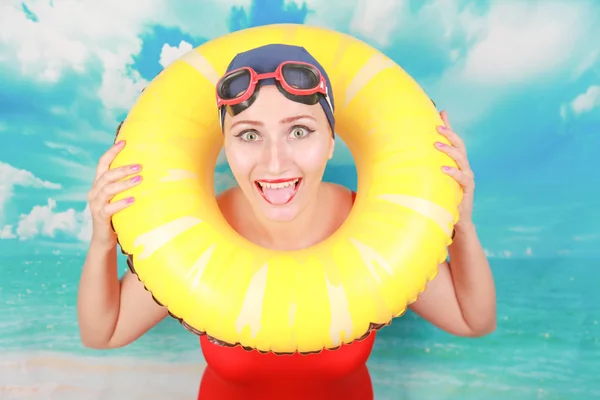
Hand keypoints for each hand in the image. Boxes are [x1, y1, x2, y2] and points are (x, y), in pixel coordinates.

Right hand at [87, 140, 142, 246]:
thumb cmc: (116, 214)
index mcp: (98, 184)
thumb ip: (125, 185)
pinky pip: (110, 208)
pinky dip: (121, 203)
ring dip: (124, 183)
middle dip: (123, 169)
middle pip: (106, 175)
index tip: (124, 142)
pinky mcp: (100, 217)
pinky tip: (133, 200)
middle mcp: (94, 192)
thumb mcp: (118, 197)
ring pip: (107, 190)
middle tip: (140, 166)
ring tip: (140, 179)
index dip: (112, 152)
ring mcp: (96, 205)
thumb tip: (147, 171)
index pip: (102, 164)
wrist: (104, 239)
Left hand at [434, 110, 474, 229]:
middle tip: (437, 127)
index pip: (453, 140)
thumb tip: (415, 152)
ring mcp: (467, 177)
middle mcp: (463, 167)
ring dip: (449, 150)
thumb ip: (430, 164)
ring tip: (437, 144)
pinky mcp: (467, 189)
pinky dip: (454, 172)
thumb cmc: (444, 195)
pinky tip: (444, 168)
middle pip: (459, 145)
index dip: (449, 126)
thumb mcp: (435, 178)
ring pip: (461, 158)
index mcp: (456, 162)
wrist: (456, 219)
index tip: (441, 112)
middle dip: (449, 134)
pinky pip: (462, 178)